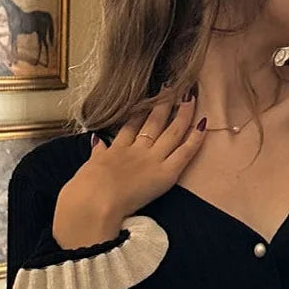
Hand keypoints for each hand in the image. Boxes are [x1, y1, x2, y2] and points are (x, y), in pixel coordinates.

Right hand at [58, 85, 205, 234]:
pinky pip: (184, 153)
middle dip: (163, 102)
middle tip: (173, 86)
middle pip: (153, 120)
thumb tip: (97, 141)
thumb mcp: (88, 167)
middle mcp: (136, 150)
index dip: (142, 109)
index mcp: (116, 149)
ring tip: (190, 96)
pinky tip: (203, 124)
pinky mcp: (165, 174)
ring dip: (182, 113)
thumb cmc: (85, 190)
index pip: (131, 124)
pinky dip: (195, 139)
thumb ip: (96, 152)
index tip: (149, 95)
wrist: (93, 203)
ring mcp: (152, 160)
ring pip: (171, 131)